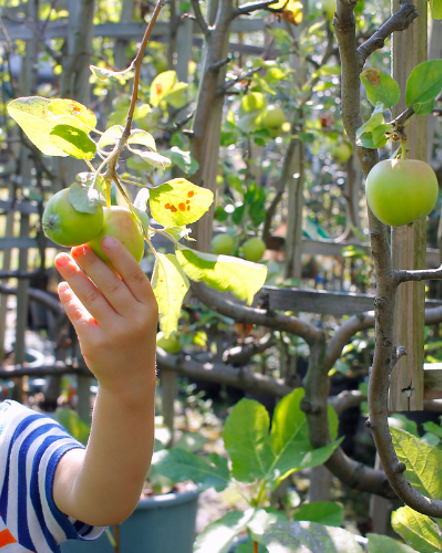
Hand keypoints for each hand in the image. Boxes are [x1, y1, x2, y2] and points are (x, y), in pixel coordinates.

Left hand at [54, 236, 157, 397]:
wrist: (130, 377)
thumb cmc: (134, 336)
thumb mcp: (141, 314)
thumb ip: (128, 290)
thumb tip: (102, 254)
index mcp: (149, 308)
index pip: (135, 276)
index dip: (120, 256)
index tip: (104, 238)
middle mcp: (134, 319)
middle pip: (109, 284)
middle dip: (90, 262)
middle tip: (75, 246)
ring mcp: (114, 332)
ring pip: (90, 297)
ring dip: (74, 276)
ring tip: (61, 260)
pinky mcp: (95, 343)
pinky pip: (78, 315)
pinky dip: (68, 298)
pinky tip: (62, 286)